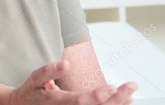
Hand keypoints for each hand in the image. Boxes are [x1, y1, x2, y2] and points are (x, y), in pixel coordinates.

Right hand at [10, 60, 136, 104]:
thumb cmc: (32, 92)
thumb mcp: (35, 78)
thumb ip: (49, 71)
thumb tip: (65, 63)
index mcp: (58, 102)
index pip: (81, 101)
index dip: (98, 96)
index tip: (113, 88)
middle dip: (117, 99)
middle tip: (132, 87)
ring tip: (131, 93)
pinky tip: (123, 101)